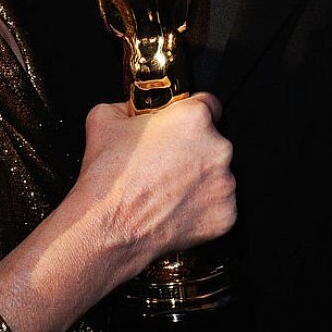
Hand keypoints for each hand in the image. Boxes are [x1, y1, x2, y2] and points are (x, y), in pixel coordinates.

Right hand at [74, 92, 235, 280]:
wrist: (109, 227)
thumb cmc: (109, 176)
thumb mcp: (104, 119)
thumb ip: (127, 106)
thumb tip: (132, 110)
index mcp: (194, 118)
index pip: (208, 104)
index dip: (191, 114)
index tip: (182, 125)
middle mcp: (218, 148)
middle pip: (213, 141)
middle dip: (193, 149)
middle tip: (165, 162)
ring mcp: (225, 184)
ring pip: (217, 174)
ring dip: (199, 178)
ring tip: (167, 188)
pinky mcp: (226, 215)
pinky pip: (218, 205)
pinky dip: (201, 207)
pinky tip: (175, 208)